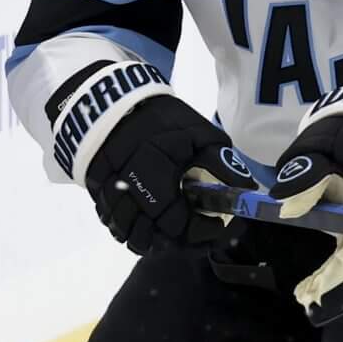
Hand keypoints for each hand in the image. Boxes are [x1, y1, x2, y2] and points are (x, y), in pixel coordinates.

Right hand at [69, 80, 257, 252]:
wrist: (115, 101)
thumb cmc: (162, 119)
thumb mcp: (200, 134)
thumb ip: (222, 163)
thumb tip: (244, 189)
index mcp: (157, 179)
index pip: (178, 225)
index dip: (201, 231)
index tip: (217, 225)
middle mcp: (130, 194)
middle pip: (150, 239)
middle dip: (176, 240)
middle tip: (194, 228)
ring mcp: (110, 196)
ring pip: (128, 236)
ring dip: (151, 239)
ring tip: (172, 227)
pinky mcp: (98, 194)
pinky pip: (112, 225)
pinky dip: (130, 228)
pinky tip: (146, 218)